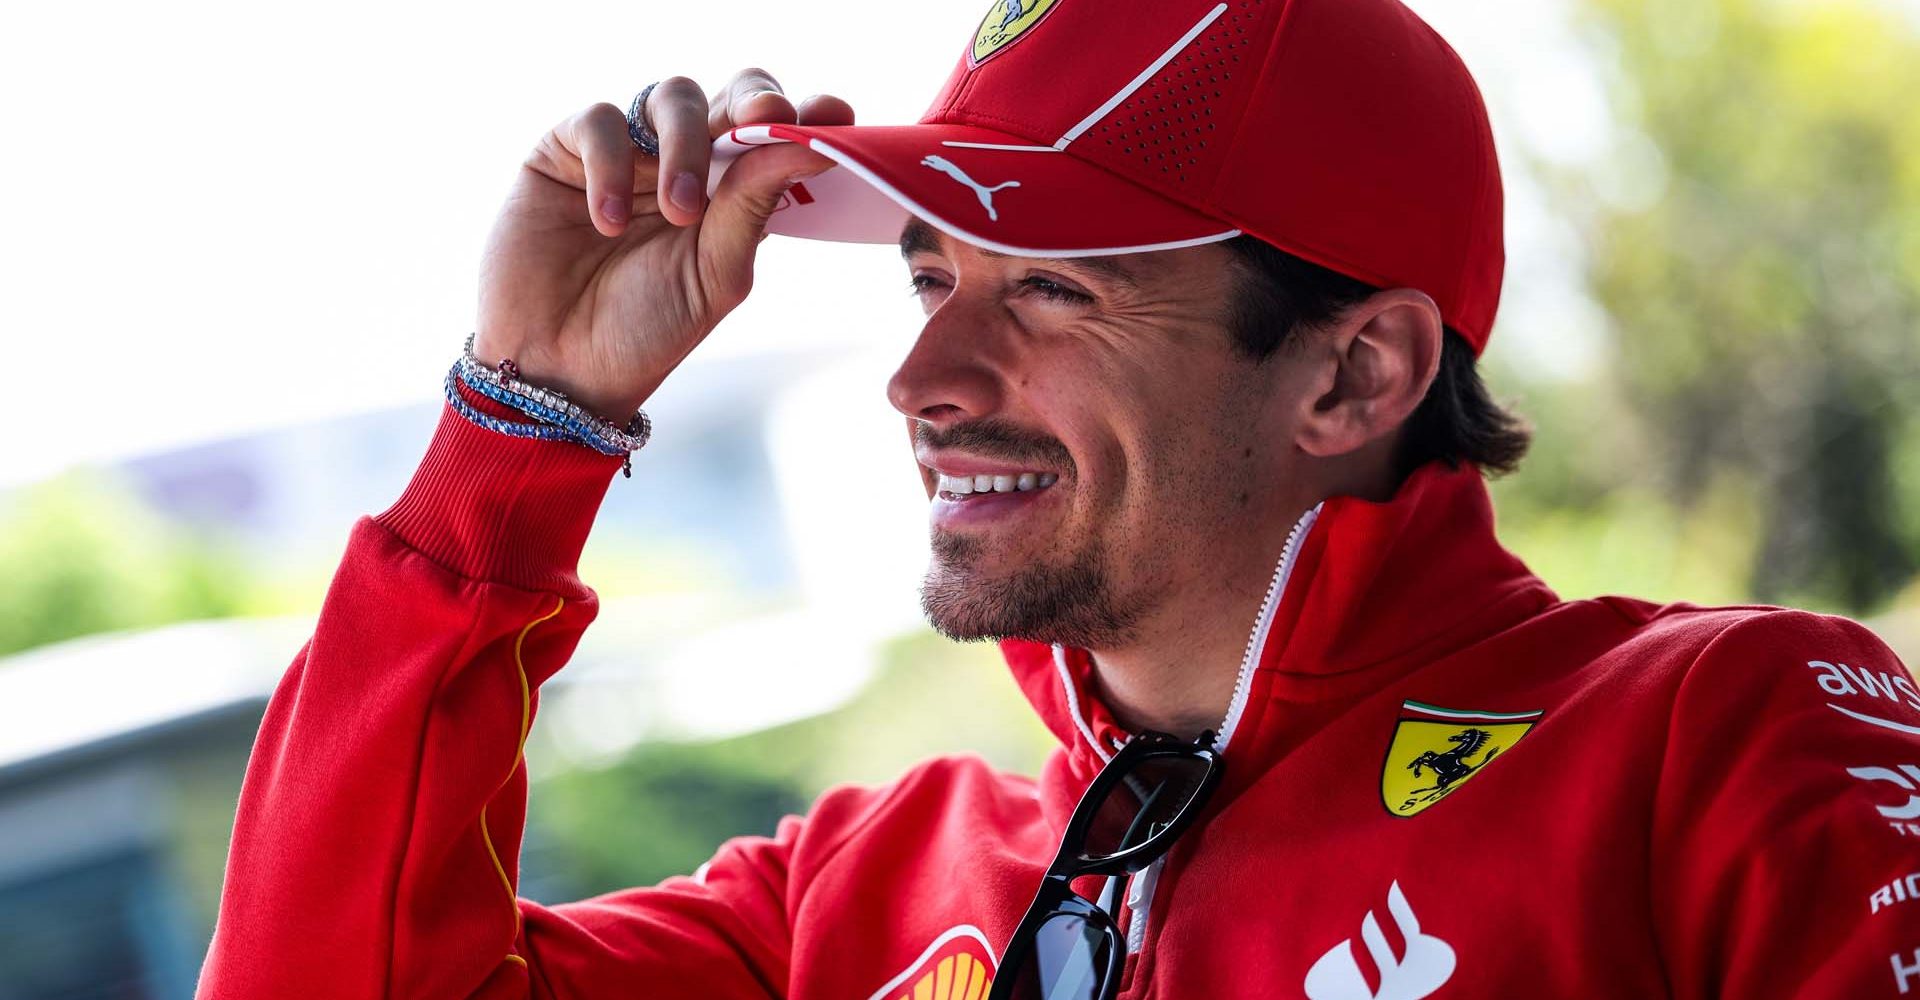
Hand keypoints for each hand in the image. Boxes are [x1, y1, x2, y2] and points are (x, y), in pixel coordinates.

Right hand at [473, 69, 852, 418]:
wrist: (559, 369)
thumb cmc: (644, 329)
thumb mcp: (715, 273)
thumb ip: (755, 205)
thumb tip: (812, 142)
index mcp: (732, 192)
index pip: (773, 133)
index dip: (805, 114)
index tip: (834, 115)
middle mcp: (683, 161)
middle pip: (730, 95)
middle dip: (754, 99)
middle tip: (766, 121)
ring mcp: (628, 152)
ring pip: (671, 96)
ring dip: (685, 144)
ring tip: (678, 212)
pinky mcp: (565, 151)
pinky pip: (600, 121)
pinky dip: (612, 166)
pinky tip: (607, 224)